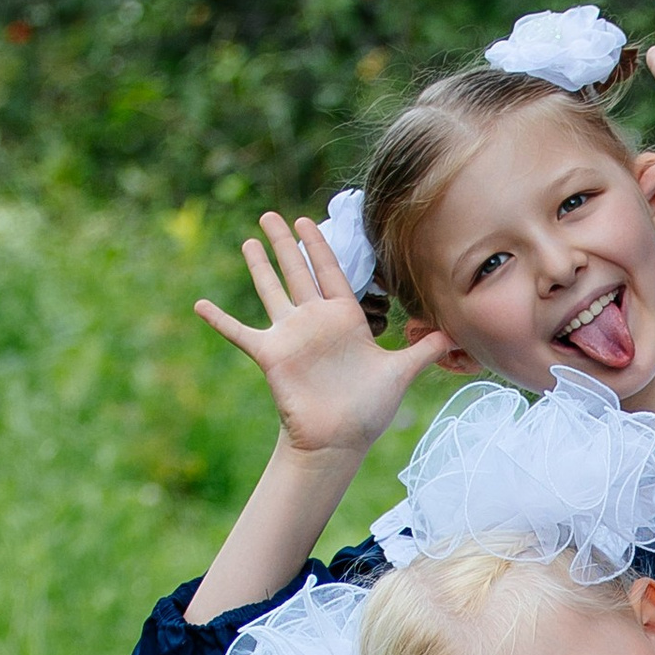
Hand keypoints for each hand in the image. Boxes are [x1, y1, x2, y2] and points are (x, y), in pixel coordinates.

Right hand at [197, 213, 451, 460]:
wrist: (339, 440)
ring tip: (248, 239)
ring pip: (271, 290)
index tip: (308, 219)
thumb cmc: (367, 410)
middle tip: (271, 214)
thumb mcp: (401, 372)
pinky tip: (198, 304)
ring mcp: (291, 335)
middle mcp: (315, 321)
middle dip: (285, 241)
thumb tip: (455, 332)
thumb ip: (424, 348)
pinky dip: (219, 320)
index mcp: (343, 318)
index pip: (332, 271)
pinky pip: (239, 333)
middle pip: (297, 271)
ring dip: (258, 265)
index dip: (320, 245)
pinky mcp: (271, 354)